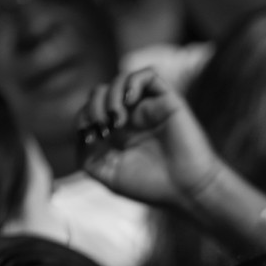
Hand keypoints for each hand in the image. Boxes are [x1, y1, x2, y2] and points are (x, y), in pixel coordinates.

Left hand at [76, 67, 221, 210]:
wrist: (186, 191)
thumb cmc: (153, 188)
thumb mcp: (109, 176)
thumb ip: (87, 157)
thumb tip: (79, 132)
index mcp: (120, 135)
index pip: (92, 110)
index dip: (84, 118)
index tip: (90, 137)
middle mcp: (133, 118)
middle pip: (101, 92)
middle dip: (93, 107)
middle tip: (103, 128)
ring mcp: (150, 108)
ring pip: (121, 80)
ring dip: (110, 96)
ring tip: (117, 120)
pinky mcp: (167, 100)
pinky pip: (147, 75)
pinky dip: (133, 81)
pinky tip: (130, 101)